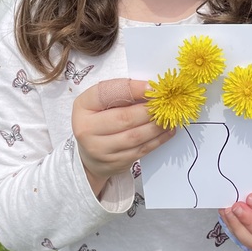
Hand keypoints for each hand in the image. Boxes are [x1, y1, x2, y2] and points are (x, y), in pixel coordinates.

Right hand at [72, 78, 174, 196]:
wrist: (89, 156)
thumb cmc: (98, 121)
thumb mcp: (100, 102)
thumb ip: (120, 93)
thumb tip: (151, 90)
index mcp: (82, 106)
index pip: (106, 93)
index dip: (132, 89)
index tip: (152, 87)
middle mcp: (86, 129)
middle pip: (124, 117)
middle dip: (148, 109)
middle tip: (165, 103)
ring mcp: (100, 149)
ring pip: (135, 136)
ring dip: (156, 125)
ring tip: (169, 116)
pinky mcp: (115, 163)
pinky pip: (141, 150)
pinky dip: (158, 139)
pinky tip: (167, 130)